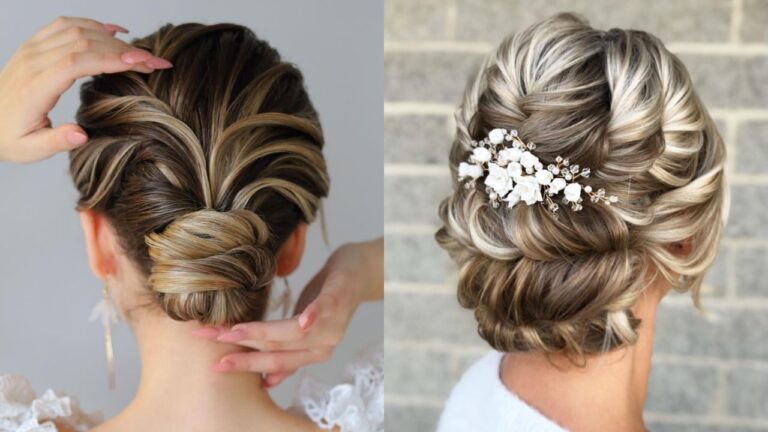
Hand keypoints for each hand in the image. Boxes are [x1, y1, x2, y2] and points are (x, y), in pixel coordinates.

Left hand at [0, 16, 171, 162]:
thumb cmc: (7, 136)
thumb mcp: (29, 149)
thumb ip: (56, 142)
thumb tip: (82, 134)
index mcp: (35, 86)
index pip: (77, 62)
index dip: (112, 59)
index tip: (143, 63)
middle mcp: (33, 61)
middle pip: (85, 42)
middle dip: (125, 50)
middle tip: (156, 61)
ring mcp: (33, 49)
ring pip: (78, 30)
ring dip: (113, 38)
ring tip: (141, 53)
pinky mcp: (34, 45)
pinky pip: (65, 25)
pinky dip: (93, 24)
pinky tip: (113, 32)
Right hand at [192, 238, 382, 387]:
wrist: (361, 272)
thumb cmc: (326, 300)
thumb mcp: (304, 330)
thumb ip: (286, 352)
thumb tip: (266, 382)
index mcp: (311, 353)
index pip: (273, 363)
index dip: (245, 365)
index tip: (216, 366)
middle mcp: (322, 345)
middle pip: (277, 350)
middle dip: (242, 350)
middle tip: (212, 344)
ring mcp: (332, 323)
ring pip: (291, 333)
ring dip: (260, 332)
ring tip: (233, 331)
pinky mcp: (338, 299)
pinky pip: (324, 309)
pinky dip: (313, 314)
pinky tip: (304, 317)